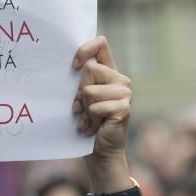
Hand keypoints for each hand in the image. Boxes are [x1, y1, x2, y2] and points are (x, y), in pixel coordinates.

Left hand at [72, 36, 132, 164]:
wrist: (100, 152)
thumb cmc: (86, 125)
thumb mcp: (80, 99)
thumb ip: (79, 82)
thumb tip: (70, 67)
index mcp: (109, 72)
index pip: (100, 43)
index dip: (85, 49)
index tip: (74, 65)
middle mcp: (120, 79)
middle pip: (90, 69)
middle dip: (79, 92)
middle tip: (81, 109)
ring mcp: (125, 93)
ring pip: (90, 90)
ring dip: (84, 110)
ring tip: (89, 121)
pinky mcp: (123, 108)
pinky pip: (95, 107)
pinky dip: (89, 120)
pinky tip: (94, 128)